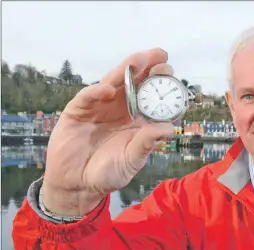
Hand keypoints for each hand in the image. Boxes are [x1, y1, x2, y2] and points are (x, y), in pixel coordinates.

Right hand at [42, 48, 174, 216]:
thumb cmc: (108, 173)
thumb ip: (147, 143)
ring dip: (125, 70)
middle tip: (161, 57)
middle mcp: (121, 110)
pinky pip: (88, 97)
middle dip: (148, 69)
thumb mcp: (132, 160)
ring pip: (114, 83)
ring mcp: (99, 108)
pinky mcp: (78, 111)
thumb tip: (169, 128)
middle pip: (135, 84)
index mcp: (137, 121)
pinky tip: (108, 89)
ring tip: (139, 59)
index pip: (152, 98)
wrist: (77, 184)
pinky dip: (97, 91)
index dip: (162, 86)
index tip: (173, 75)